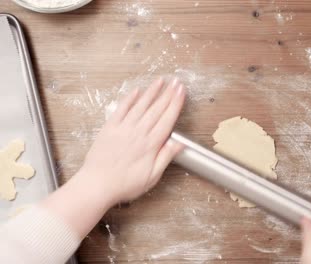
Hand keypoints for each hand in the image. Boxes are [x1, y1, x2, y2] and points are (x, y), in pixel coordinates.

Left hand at [76, 78, 185, 204]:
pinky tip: (137, 91)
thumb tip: (180, 143)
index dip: (176, 104)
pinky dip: (129, 99)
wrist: (97, 185)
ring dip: (151, 92)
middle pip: (156, 109)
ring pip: (141, 105)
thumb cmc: (126, 184)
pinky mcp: (109, 128)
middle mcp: (138, 132)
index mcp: (151, 144)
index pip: (167, 119)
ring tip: (160, 80)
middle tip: (176, 81)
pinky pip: (121, 109)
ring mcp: (123, 128)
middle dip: (168, 94)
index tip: (182, 92)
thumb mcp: (152, 176)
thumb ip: (166, 157)